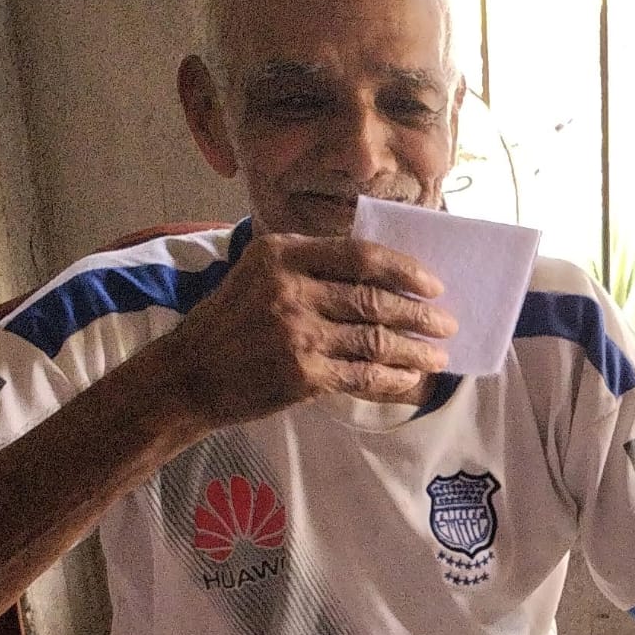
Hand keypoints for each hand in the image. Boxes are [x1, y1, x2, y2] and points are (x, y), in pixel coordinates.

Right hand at [156, 232, 455, 429]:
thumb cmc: (231, 321)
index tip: (434, 284)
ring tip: (438, 356)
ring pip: (376, 340)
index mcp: (282, 254)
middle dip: (421, 314)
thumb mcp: (260, 273)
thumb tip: (386, 273)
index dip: (405, 269)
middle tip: (447, 323)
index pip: (361, 255)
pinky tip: (410, 380)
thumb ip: (313, 265)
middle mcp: (290, 290)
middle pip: (375, 299)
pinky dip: (392, 378)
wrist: (186, 377)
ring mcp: (297, 334)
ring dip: (415, 350)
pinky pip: (363, 375)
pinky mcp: (302, 375)